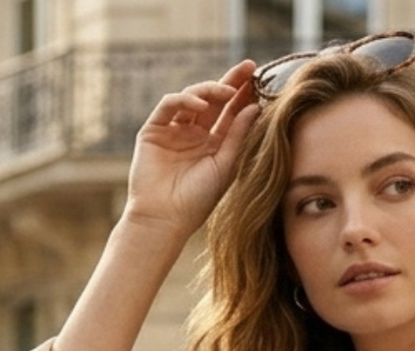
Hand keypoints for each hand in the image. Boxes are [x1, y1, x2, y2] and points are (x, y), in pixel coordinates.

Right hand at [125, 60, 259, 236]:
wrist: (166, 218)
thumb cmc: (198, 200)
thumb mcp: (225, 166)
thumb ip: (238, 136)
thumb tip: (255, 107)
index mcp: (214, 144)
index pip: (230, 113)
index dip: (244, 95)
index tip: (260, 79)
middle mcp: (194, 134)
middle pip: (214, 100)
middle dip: (231, 82)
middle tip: (248, 67)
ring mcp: (174, 130)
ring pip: (192, 98)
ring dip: (210, 91)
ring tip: (228, 92)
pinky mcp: (154, 129)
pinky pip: (169, 106)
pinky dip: (184, 102)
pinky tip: (201, 108)